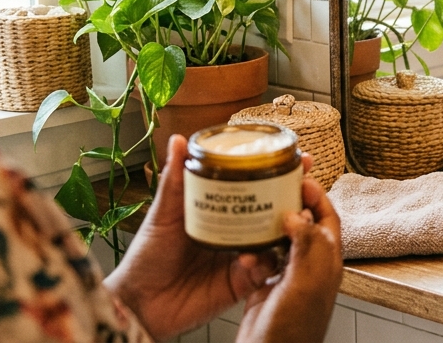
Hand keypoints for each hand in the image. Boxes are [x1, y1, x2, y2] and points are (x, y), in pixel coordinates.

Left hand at [104, 135, 296, 339]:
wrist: (139, 301)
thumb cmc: (147, 256)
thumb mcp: (163, 214)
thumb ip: (175, 180)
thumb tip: (178, 141)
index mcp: (222, 211)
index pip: (258, 188)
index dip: (280, 174)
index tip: (300, 159)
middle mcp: (237, 232)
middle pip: (277, 212)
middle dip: (296, 199)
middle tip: (303, 190)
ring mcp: (242, 257)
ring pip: (277, 240)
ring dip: (286, 230)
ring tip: (286, 223)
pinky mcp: (242, 283)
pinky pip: (263, 270)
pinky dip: (262, 263)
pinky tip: (249, 258)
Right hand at [235, 176, 343, 342]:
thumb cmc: (292, 329)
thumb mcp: (304, 282)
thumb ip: (307, 245)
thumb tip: (299, 214)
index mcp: (327, 262)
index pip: (328, 218)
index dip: (316, 195)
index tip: (301, 176)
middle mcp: (310, 268)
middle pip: (305, 225)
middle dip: (291, 204)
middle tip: (274, 185)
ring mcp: (288, 279)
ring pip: (280, 241)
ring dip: (267, 228)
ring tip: (254, 212)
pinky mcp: (266, 289)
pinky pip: (259, 261)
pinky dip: (250, 254)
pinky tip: (242, 252)